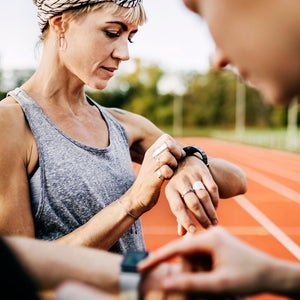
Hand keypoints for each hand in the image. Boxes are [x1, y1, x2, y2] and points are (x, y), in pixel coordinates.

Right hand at [131, 134, 184, 213]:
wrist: (137, 198)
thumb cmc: (152, 182)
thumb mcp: (157, 165)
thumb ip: (167, 156)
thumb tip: (184, 152)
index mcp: (151, 152)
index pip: (166, 137)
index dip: (175, 145)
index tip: (177, 156)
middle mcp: (150, 157)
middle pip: (168, 144)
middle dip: (176, 153)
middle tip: (175, 164)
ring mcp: (150, 167)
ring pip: (167, 156)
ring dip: (173, 164)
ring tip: (171, 171)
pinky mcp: (152, 179)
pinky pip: (166, 170)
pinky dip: (170, 174)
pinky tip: (167, 178)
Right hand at [138, 226, 272, 296]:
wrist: (272, 273)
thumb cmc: (248, 278)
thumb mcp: (218, 284)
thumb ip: (190, 283)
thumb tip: (165, 282)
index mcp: (209, 238)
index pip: (176, 248)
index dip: (157, 258)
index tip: (141, 267)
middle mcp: (210, 234)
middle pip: (186, 255)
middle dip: (189, 274)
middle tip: (204, 291)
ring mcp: (214, 238)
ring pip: (194, 258)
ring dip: (198, 274)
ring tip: (215, 287)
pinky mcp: (218, 244)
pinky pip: (202, 258)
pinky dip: (204, 271)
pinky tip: (215, 280)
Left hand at [165, 156, 218, 233]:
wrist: (184, 161)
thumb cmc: (179, 186)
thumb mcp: (175, 197)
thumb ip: (179, 215)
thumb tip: (182, 234)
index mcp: (170, 190)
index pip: (177, 207)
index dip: (185, 220)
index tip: (193, 232)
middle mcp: (180, 181)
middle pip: (193, 203)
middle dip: (202, 218)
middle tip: (208, 228)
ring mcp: (192, 175)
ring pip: (203, 196)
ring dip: (210, 211)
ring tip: (214, 222)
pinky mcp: (203, 171)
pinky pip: (212, 187)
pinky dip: (215, 200)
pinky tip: (216, 208)